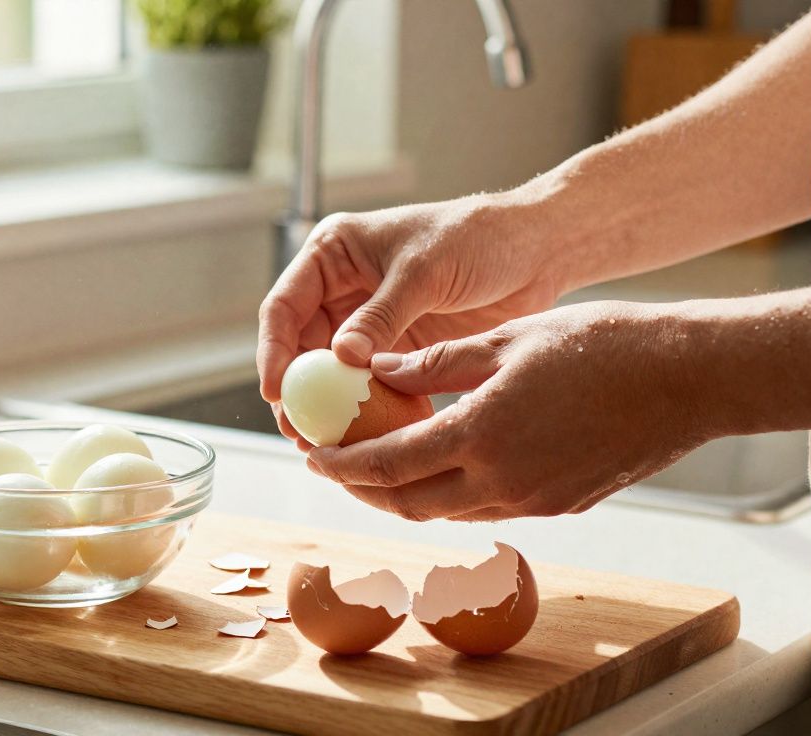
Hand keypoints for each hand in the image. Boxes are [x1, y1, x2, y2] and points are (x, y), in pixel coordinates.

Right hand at [257, 194, 563, 444]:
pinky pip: (372, 387)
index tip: (277, 391)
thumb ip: (380, 315)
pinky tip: (370, 440)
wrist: (536, 250)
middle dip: (300, 392)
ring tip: (328, 445)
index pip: (285, 306)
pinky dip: (369, 412)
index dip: (274, 351)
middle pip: (302, 348)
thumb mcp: (423, 271)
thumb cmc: (478, 237)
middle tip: (300, 432)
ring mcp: (369, 322)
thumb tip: (339, 357)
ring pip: (333, 374)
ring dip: (331, 409)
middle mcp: (343, 289)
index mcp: (333, 254)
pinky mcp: (399, 349)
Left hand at [306, 301, 713, 520]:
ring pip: (448, 510)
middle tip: (337, 466)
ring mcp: (535, 502)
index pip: (387, 465)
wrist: (690, 379)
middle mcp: (501, 483)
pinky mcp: (562, 506)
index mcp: (480, 437)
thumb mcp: (508, 341)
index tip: (313, 457)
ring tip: (383, 464)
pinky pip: (489, 507)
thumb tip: (378, 372)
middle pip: (408, 503)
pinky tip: (447, 462)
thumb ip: (436, 363)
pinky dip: (454, 491)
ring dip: (407, 494)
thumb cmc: (603, 345)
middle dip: (364, 490)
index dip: (342, 465)